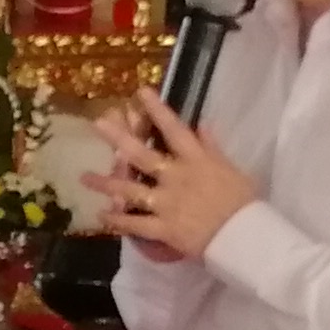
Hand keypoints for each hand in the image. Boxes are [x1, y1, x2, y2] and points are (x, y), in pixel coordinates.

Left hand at [100, 90, 256, 263]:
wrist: (246, 237)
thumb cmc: (244, 203)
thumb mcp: (232, 169)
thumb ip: (213, 147)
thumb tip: (204, 123)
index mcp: (196, 161)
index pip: (174, 129)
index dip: (157, 109)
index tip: (140, 92)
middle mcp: (177, 178)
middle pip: (142, 155)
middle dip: (118, 139)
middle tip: (97, 124)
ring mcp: (167, 204)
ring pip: (130, 191)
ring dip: (106, 184)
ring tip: (84, 177)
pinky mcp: (164, 228)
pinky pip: (135, 225)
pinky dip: (117, 221)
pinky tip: (100, 216)